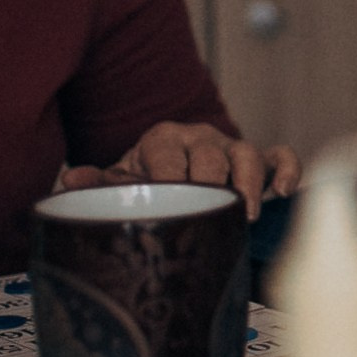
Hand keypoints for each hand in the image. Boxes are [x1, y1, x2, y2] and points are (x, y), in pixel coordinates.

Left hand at [57, 121, 301, 218]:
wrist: (172, 171)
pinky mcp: (261, 158)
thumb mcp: (121, 181)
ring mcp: (233, 147)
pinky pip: (281, 156)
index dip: (172, 181)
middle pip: (213, 156)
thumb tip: (68, 184)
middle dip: (213, 186)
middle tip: (212, 218)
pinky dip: (287, 170)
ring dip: (250, 184)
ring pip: (250, 154)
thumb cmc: (146, 181)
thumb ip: (99, 183)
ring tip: (244, 216)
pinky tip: (283, 192)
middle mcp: (201, 138)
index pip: (170, 156)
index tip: (172, 207)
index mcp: (164, 139)